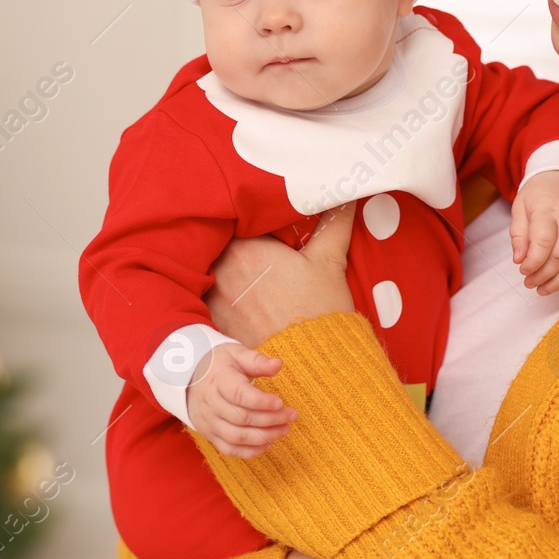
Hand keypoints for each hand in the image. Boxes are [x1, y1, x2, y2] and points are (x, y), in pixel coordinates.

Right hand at [186, 342, 297, 457]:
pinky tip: (269, 443)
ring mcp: (210, 422)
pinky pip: (230, 449)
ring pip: (237, 436)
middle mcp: (211, 404)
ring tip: (285, 429)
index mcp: (218, 381)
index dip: (260, 401)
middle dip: (270, 419)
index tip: (280, 402)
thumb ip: (257, 361)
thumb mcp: (236, 354)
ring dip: (264, 436)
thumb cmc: (220, 365)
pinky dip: (251, 451)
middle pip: (241, 417)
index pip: (238, 394)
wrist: (190, 379)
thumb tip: (278, 364)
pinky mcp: (211, 435)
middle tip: (291, 415)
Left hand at [204, 204, 357, 348]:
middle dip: (236, 248)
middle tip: (256, 256)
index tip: (261, 228)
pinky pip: (212, 301)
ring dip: (227, 273)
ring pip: (214, 274)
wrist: (311, 364)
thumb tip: (347, 194)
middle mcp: (222, 270)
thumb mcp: (329, 260)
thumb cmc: (320, 309)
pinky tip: (244, 304)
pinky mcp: (215, 325)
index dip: (247, 222)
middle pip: (221, 247)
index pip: (235, 222)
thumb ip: (334, 221)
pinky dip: (223, 299)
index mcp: (246, 247)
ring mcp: (215, 299)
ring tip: (251, 281)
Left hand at [510, 171, 558, 296]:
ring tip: (543, 290)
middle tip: (529, 283)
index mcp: (549, 210)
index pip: (544, 241)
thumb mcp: (521, 205)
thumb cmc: (541, 194)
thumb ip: (518, 233)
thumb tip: (519, 260)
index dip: (533, 261)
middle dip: (544, 275)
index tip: (523, 270)